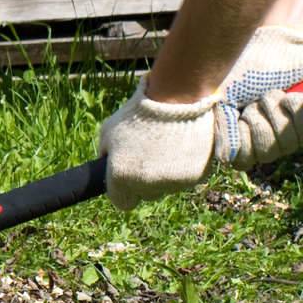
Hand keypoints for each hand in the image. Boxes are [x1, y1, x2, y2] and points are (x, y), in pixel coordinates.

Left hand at [99, 26, 302, 209]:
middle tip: (148, 157)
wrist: (177, 100)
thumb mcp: (108, 131)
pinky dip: (184, 169)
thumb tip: (107, 163)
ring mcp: (174, 183)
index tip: (126, 179)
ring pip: (167, 187)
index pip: (122, 202)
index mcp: (121, 178)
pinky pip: (186, 179)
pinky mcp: (197, 177)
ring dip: (165, 174)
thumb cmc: (137, 113)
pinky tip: (182, 148)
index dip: (123, 191)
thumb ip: (106, 153)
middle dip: (144, 181)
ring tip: (167, 147)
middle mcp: (147, 186)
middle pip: (146, 195)